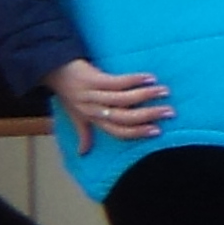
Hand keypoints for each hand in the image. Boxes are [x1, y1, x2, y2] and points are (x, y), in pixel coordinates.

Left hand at [50, 60, 168, 140]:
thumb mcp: (75, 116)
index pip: (117, 131)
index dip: (137, 132)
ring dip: (146, 95)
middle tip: (169, 112)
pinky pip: (116, 81)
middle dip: (148, 115)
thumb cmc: (67, 94)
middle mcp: (93, 109)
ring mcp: (92, 94)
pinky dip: (134, 80)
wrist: (53, 71)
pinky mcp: (93, 79)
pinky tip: (149, 78)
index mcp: (92, 119)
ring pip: (122, 99)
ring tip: (164, 91)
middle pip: (123, 116)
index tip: (158, 131)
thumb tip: (83, 153)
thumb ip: (83, 133)